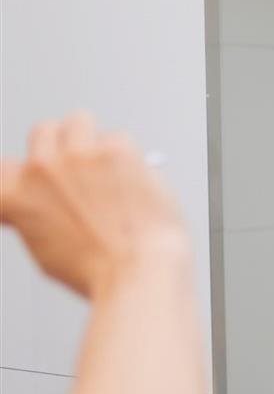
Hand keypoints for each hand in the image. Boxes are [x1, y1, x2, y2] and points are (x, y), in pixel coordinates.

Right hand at [0, 112, 187, 298]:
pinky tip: (136, 181)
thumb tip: (43, 204)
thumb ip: (35, 215)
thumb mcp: (45, 248)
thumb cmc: (99, 270)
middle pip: (44, 132)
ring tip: (112, 170)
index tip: (40, 180)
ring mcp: (79, 156)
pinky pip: (120, 138)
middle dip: (63, 149)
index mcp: (16, 194)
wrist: (139, 271)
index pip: (4, 166)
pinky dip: (130, 157)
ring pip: (79, 122)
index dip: (25, 173)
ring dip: (94, 141)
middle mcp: (42, 168)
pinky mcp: (116, 150)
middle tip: (85, 172)